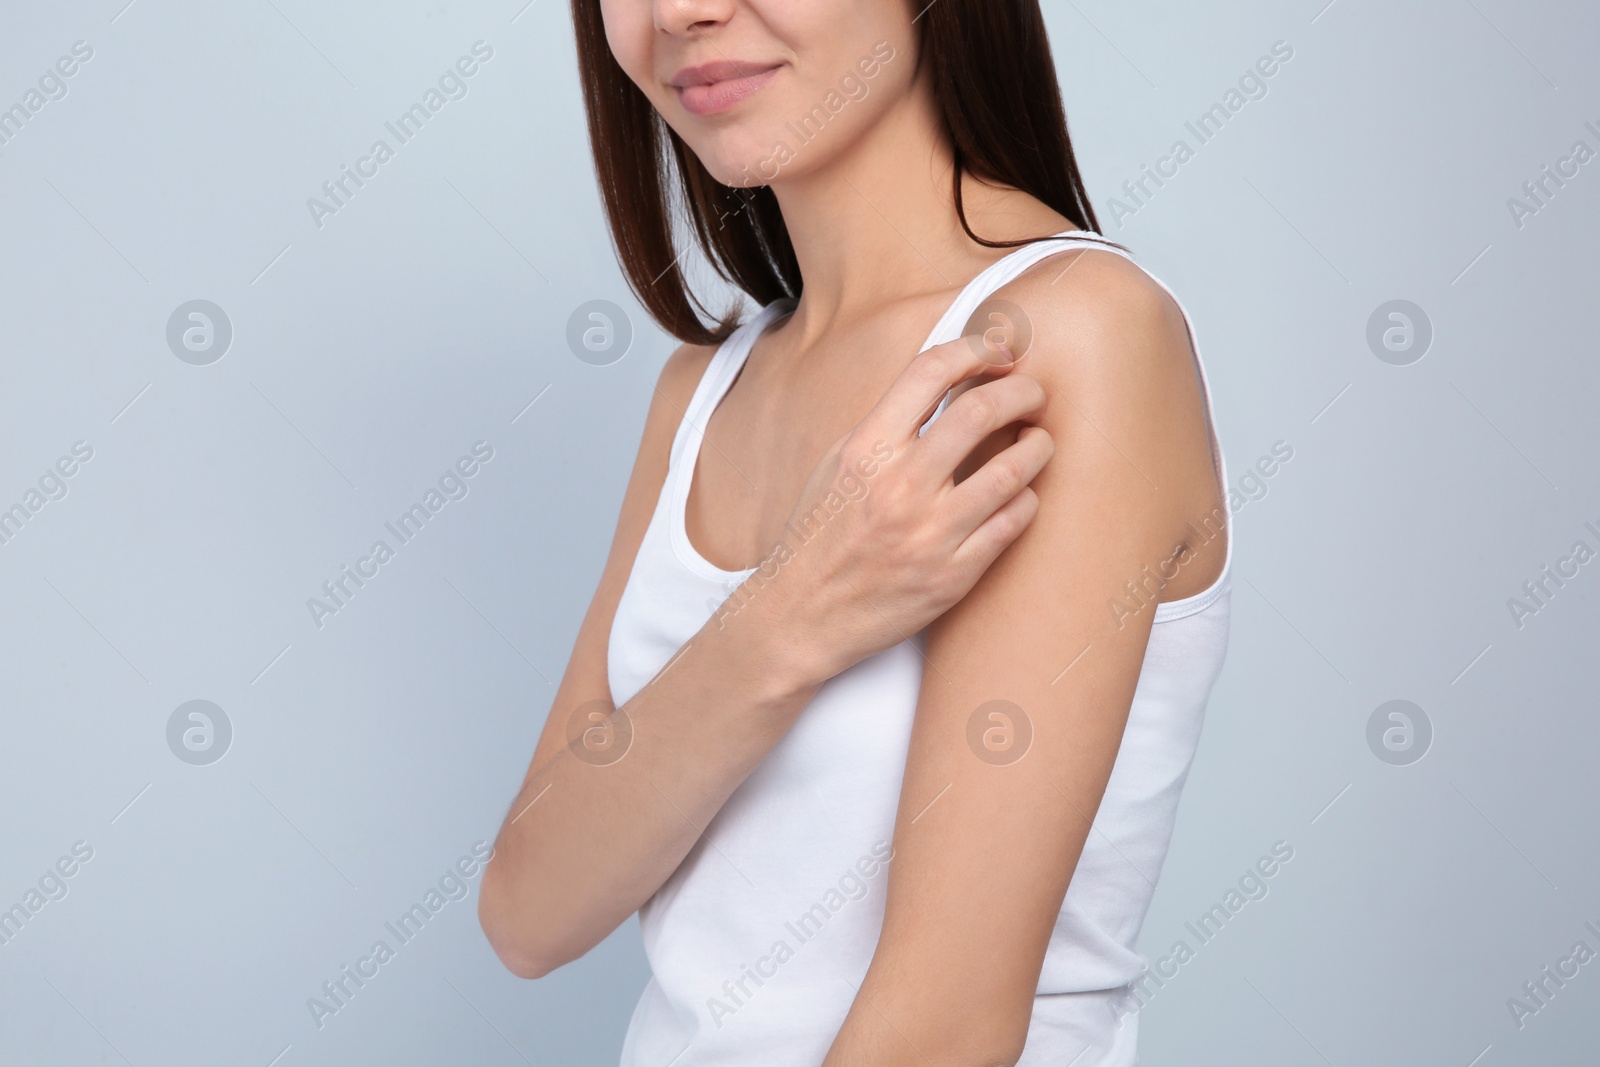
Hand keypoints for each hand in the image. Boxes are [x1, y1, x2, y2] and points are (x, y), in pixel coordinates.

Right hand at [728, 337, 1053, 684]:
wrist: (800, 617)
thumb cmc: (820, 536)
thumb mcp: (838, 464)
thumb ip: (888, 425)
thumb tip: (948, 382)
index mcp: (866, 449)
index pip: (931, 371)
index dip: (977, 349)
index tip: (1000, 353)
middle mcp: (899, 487)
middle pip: (982, 410)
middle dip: (1023, 391)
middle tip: (1034, 394)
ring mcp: (929, 534)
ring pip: (1012, 470)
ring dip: (1038, 445)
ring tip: (1038, 441)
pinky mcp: (952, 576)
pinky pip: (1012, 524)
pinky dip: (1026, 499)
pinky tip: (1020, 494)